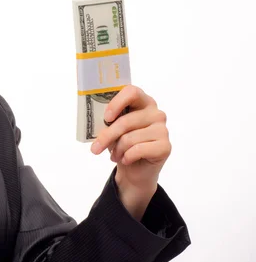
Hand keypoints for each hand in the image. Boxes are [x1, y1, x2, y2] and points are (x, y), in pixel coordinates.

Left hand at [90, 85, 171, 219]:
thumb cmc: (123, 143)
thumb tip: (96, 121)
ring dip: (117, 150)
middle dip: (107, 136)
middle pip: (126, 121)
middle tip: (95, 148)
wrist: (136, 169)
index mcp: (142, 102)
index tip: (106, 117)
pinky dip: (127, 157)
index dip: (117, 103)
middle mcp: (155, 113)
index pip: (131, 92)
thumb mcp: (112, 129)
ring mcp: (162, 129)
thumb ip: (108, 120)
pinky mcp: (165, 146)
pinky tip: (126, 159)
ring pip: (129, 138)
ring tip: (115, 155)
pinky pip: (138, 150)